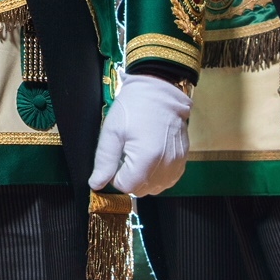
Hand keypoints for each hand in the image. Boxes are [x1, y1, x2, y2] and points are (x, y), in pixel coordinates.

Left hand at [88, 73, 190, 196]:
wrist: (161, 90)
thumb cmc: (134, 107)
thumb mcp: (112, 132)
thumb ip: (104, 161)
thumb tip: (96, 184)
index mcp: (146, 160)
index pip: (125, 186)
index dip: (116, 175)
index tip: (117, 157)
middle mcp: (165, 166)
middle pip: (140, 190)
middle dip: (130, 177)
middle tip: (127, 154)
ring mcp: (177, 164)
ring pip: (155, 188)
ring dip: (144, 178)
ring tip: (140, 155)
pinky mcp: (183, 159)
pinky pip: (168, 180)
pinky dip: (158, 175)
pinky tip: (152, 157)